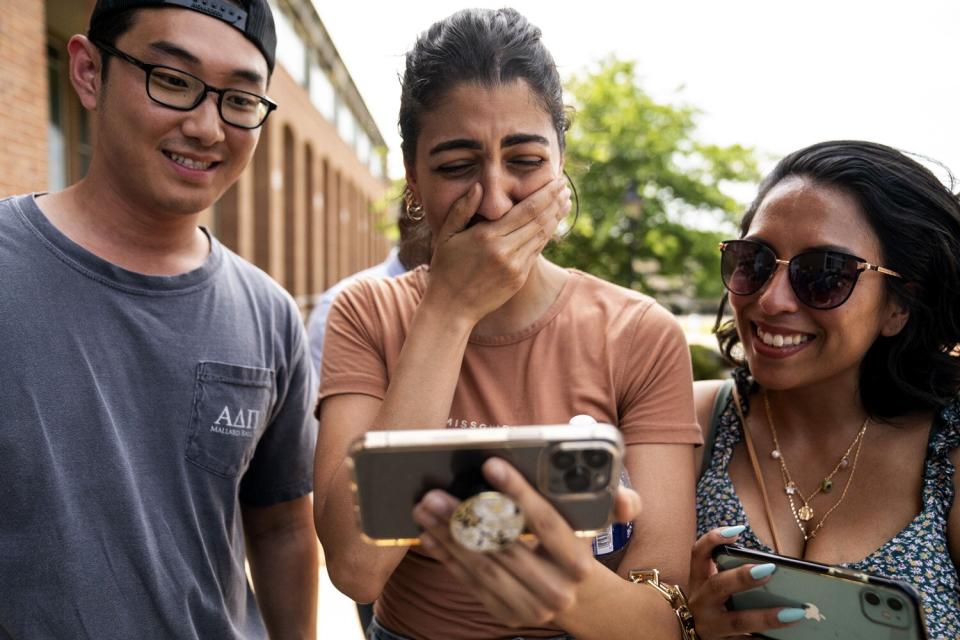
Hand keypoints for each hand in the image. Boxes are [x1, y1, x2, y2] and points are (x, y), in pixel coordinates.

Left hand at [412, 458, 638, 628]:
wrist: (577, 599)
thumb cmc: (576, 546)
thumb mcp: (599, 524)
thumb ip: (616, 504)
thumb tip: (627, 499)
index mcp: (577, 561)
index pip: (545, 522)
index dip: (518, 492)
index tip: (491, 464)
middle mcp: (555, 589)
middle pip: (504, 545)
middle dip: (465, 517)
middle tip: (436, 491)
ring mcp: (529, 606)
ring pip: (481, 565)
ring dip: (447, 535)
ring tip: (425, 508)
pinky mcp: (506, 614)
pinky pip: (470, 582)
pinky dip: (447, 557)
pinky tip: (429, 534)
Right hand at [425, 177, 571, 322]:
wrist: (451, 307)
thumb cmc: (445, 268)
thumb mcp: (446, 235)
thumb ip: (462, 209)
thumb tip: (479, 186)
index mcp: (487, 236)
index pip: (526, 209)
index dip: (545, 194)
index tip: (556, 180)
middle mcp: (505, 251)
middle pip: (539, 220)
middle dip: (555, 201)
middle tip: (565, 186)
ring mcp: (515, 266)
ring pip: (542, 236)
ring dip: (556, 217)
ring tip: (565, 201)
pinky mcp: (519, 279)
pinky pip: (537, 252)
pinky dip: (547, 235)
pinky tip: (552, 224)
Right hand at [688, 527, 804, 638]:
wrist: (684, 634)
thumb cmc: (710, 605)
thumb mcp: (712, 586)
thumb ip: (731, 574)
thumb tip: (773, 568)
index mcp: (699, 580)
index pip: (698, 554)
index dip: (713, 540)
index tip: (736, 530)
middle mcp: (701, 601)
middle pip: (717, 586)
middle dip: (741, 578)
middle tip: (769, 570)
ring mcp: (711, 626)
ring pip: (737, 621)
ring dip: (765, 617)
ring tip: (793, 613)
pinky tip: (787, 639)